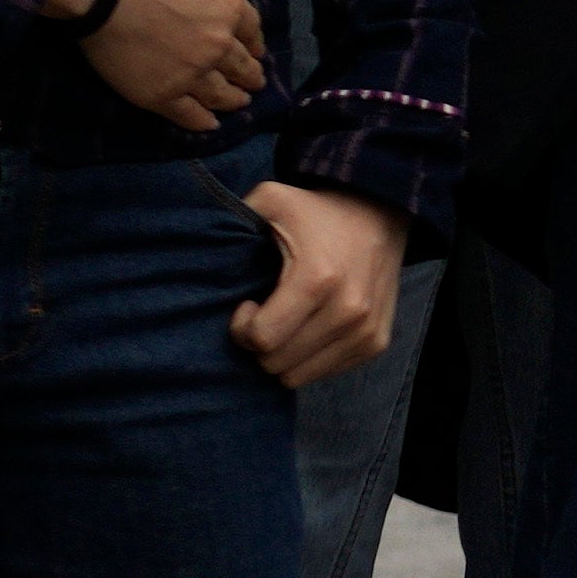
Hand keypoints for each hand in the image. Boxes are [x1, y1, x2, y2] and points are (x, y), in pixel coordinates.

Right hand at [79, 0, 264, 131]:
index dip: (254, 43)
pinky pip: (188, 115)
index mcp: (229, 8)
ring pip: (220, 94)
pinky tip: (210, 125)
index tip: (256, 52)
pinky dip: (202, 122)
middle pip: (241, 65)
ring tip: (239, 103)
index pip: (251, 30)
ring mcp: (192, 73)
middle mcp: (218, 45)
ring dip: (233, 100)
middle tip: (254, 83)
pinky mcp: (162, 95)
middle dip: (250, 75)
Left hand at [227, 181, 403, 386]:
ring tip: (288, 321)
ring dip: (284, 354)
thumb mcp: (271, 201)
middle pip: (277, 363)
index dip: (242, 327)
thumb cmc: (315, 213)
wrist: (380, 214)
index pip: (262, 339)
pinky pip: (324, 373)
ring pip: (298, 376)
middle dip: (261, 343)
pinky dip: (310, 357)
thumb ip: (233, 218)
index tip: (248, 304)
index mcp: (318, 278)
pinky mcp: (376, 343)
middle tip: (266, 313)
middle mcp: (348, 310)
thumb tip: (196, 245)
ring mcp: (365, 330)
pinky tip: (310, 327)